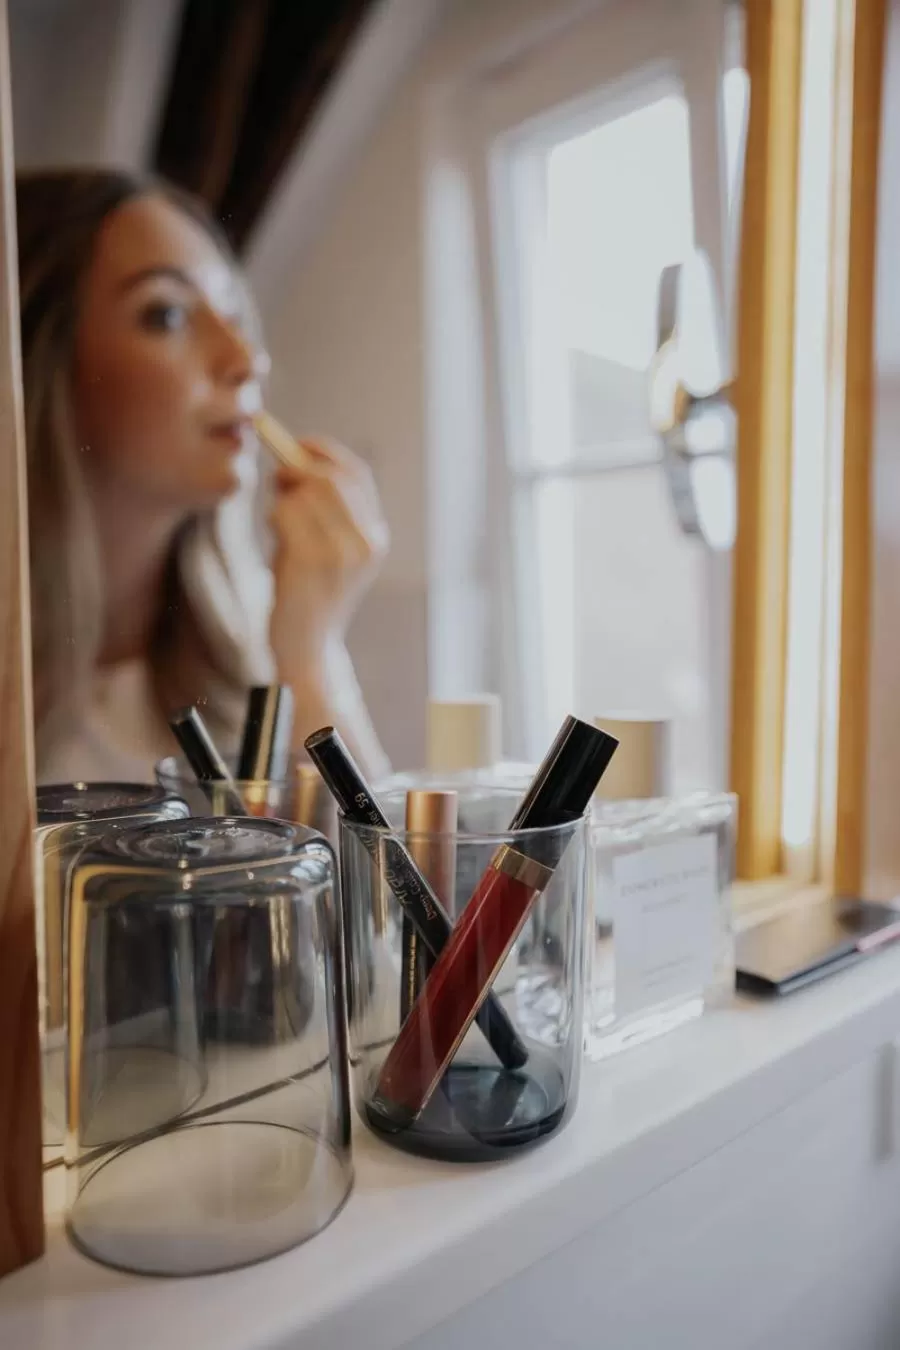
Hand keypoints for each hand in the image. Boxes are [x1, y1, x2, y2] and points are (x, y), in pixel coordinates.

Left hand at [267, 436, 388, 677]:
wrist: (305, 649)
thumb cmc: (307, 595)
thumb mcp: (326, 550)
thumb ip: (322, 511)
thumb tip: (292, 461)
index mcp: (375, 537)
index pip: (356, 475)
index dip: (325, 452)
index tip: (299, 445)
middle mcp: (365, 542)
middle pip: (330, 477)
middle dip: (297, 468)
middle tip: (277, 478)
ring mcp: (341, 552)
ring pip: (305, 492)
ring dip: (283, 498)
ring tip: (277, 519)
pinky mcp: (311, 561)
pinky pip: (285, 513)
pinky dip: (274, 516)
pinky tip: (274, 535)